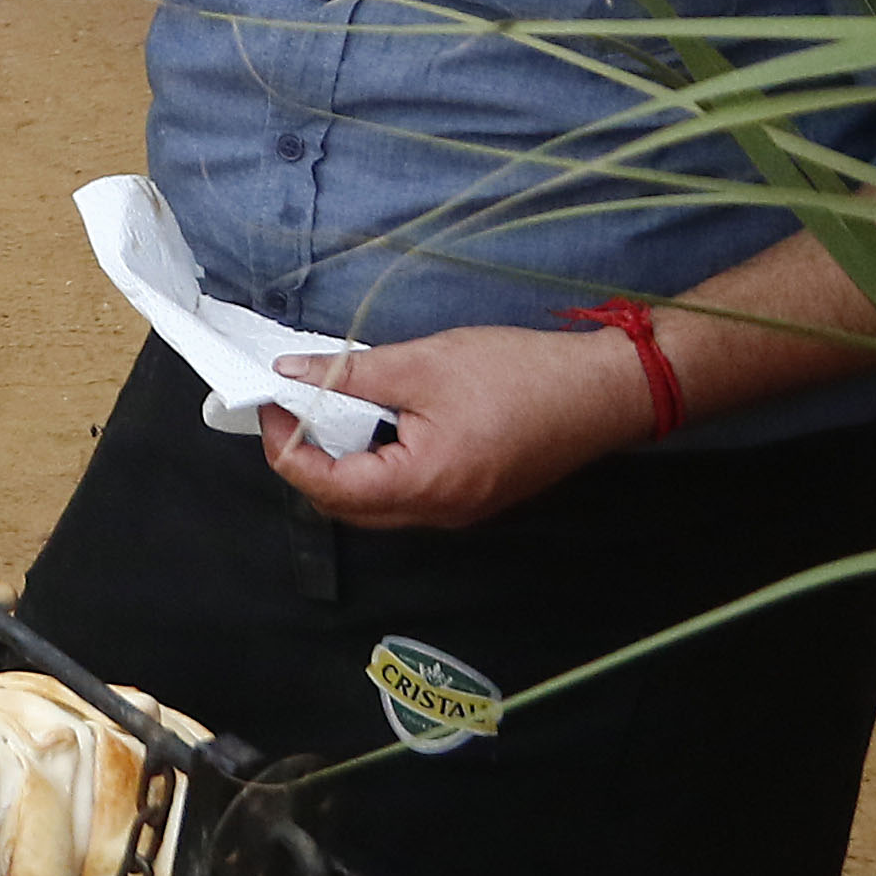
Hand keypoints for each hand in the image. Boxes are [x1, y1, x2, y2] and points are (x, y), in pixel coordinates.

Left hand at [254, 321, 653, 530]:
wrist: (605, 390)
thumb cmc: (522, 375)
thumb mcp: (423, 363)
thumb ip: (350, 373)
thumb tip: (291, 372)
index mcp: (422, 485)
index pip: (325, 486)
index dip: (285, 447)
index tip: (270, 405)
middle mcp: (438, 511)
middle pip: (345, 504)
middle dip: (307, 461)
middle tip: (291, 409)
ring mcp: (458, 510)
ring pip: (375, 503)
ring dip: (342, 463)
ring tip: (328, 411)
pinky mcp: (473, 496)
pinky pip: (407, 494)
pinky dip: (378, 464)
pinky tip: (375, 422)